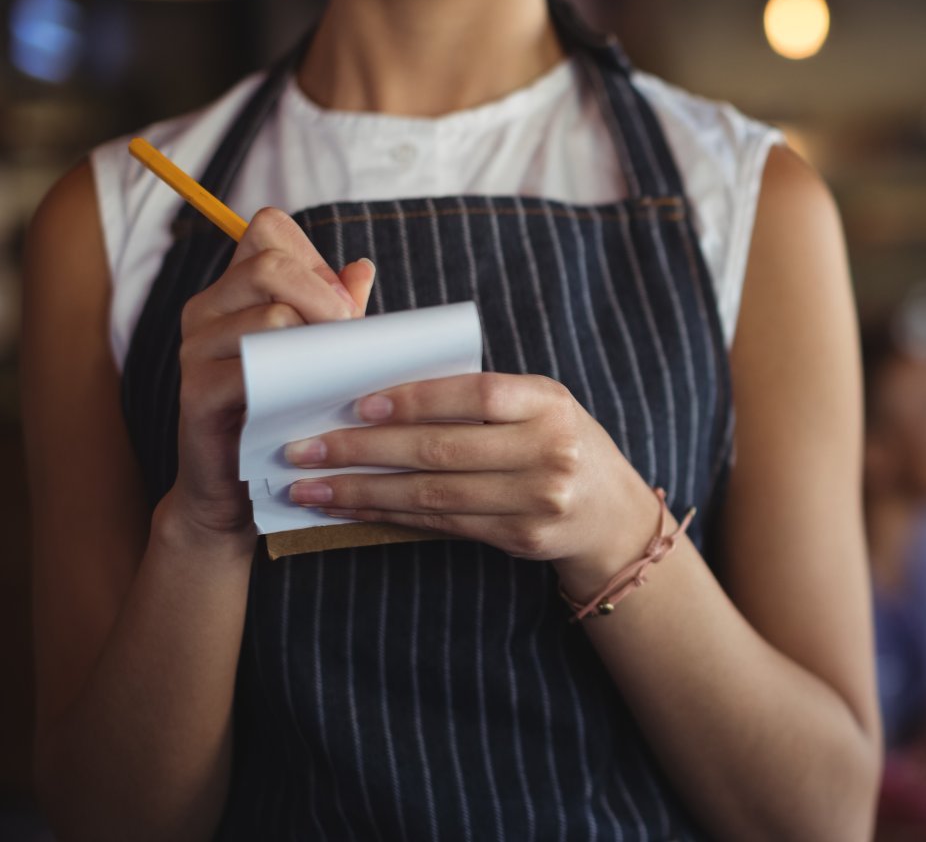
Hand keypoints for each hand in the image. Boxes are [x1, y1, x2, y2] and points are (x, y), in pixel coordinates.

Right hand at [171, 207, 373, 539]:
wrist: (238, 486)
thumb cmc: (284, 412)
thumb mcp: (316, 354)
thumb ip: (336, 310)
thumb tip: (361, 268)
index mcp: (233, 291)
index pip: (269, 228)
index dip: (314, 256)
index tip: (341, 304)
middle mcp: (205, 310)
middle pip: (271, 263)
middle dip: (326, 297)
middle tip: (351, 337)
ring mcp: (195, 350)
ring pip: (270, 315)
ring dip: (319, 342)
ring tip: (337, 373)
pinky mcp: (197, 393)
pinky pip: (254, 367)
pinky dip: (295, 378)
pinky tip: (314, 398)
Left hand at [280, 372, 661, 592]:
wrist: (611, 513)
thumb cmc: (559, 442)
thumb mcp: (538, 406)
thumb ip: (481, 399)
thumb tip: (383, 395)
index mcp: (550, 402)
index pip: (475, 396)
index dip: (415, 400)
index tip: (357, 405)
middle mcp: (549, 451)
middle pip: (442, 450)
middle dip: (363, 450)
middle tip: (304, 449)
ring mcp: (538, 500)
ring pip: (434, 494)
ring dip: (363, 491)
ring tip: (310, 487)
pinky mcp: (523, 538)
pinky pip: (443, 524)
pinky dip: (391, 515)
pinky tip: (353, 508)